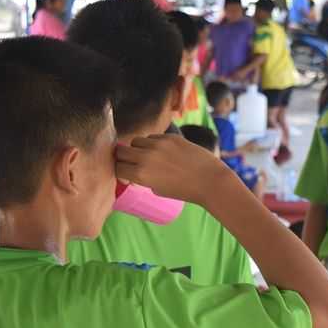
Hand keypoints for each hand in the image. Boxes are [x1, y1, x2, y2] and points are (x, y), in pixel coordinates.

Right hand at [115, 134, 233, 204]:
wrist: (210, 181)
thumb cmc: (185, 191)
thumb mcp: (158, 190)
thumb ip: (143, 179)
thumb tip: (134, 172)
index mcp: (141, 175)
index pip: (117, 167)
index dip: (119, 170)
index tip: (124, 172)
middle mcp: (146, 157)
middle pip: (121, 151)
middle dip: (123, 157)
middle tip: (130, 162)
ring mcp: (158, 145)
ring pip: (136, 141)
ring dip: (138, 148)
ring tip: (148, 156)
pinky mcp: (170, 137)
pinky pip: (153, 137)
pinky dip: (153, 143)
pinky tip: (163, 152)